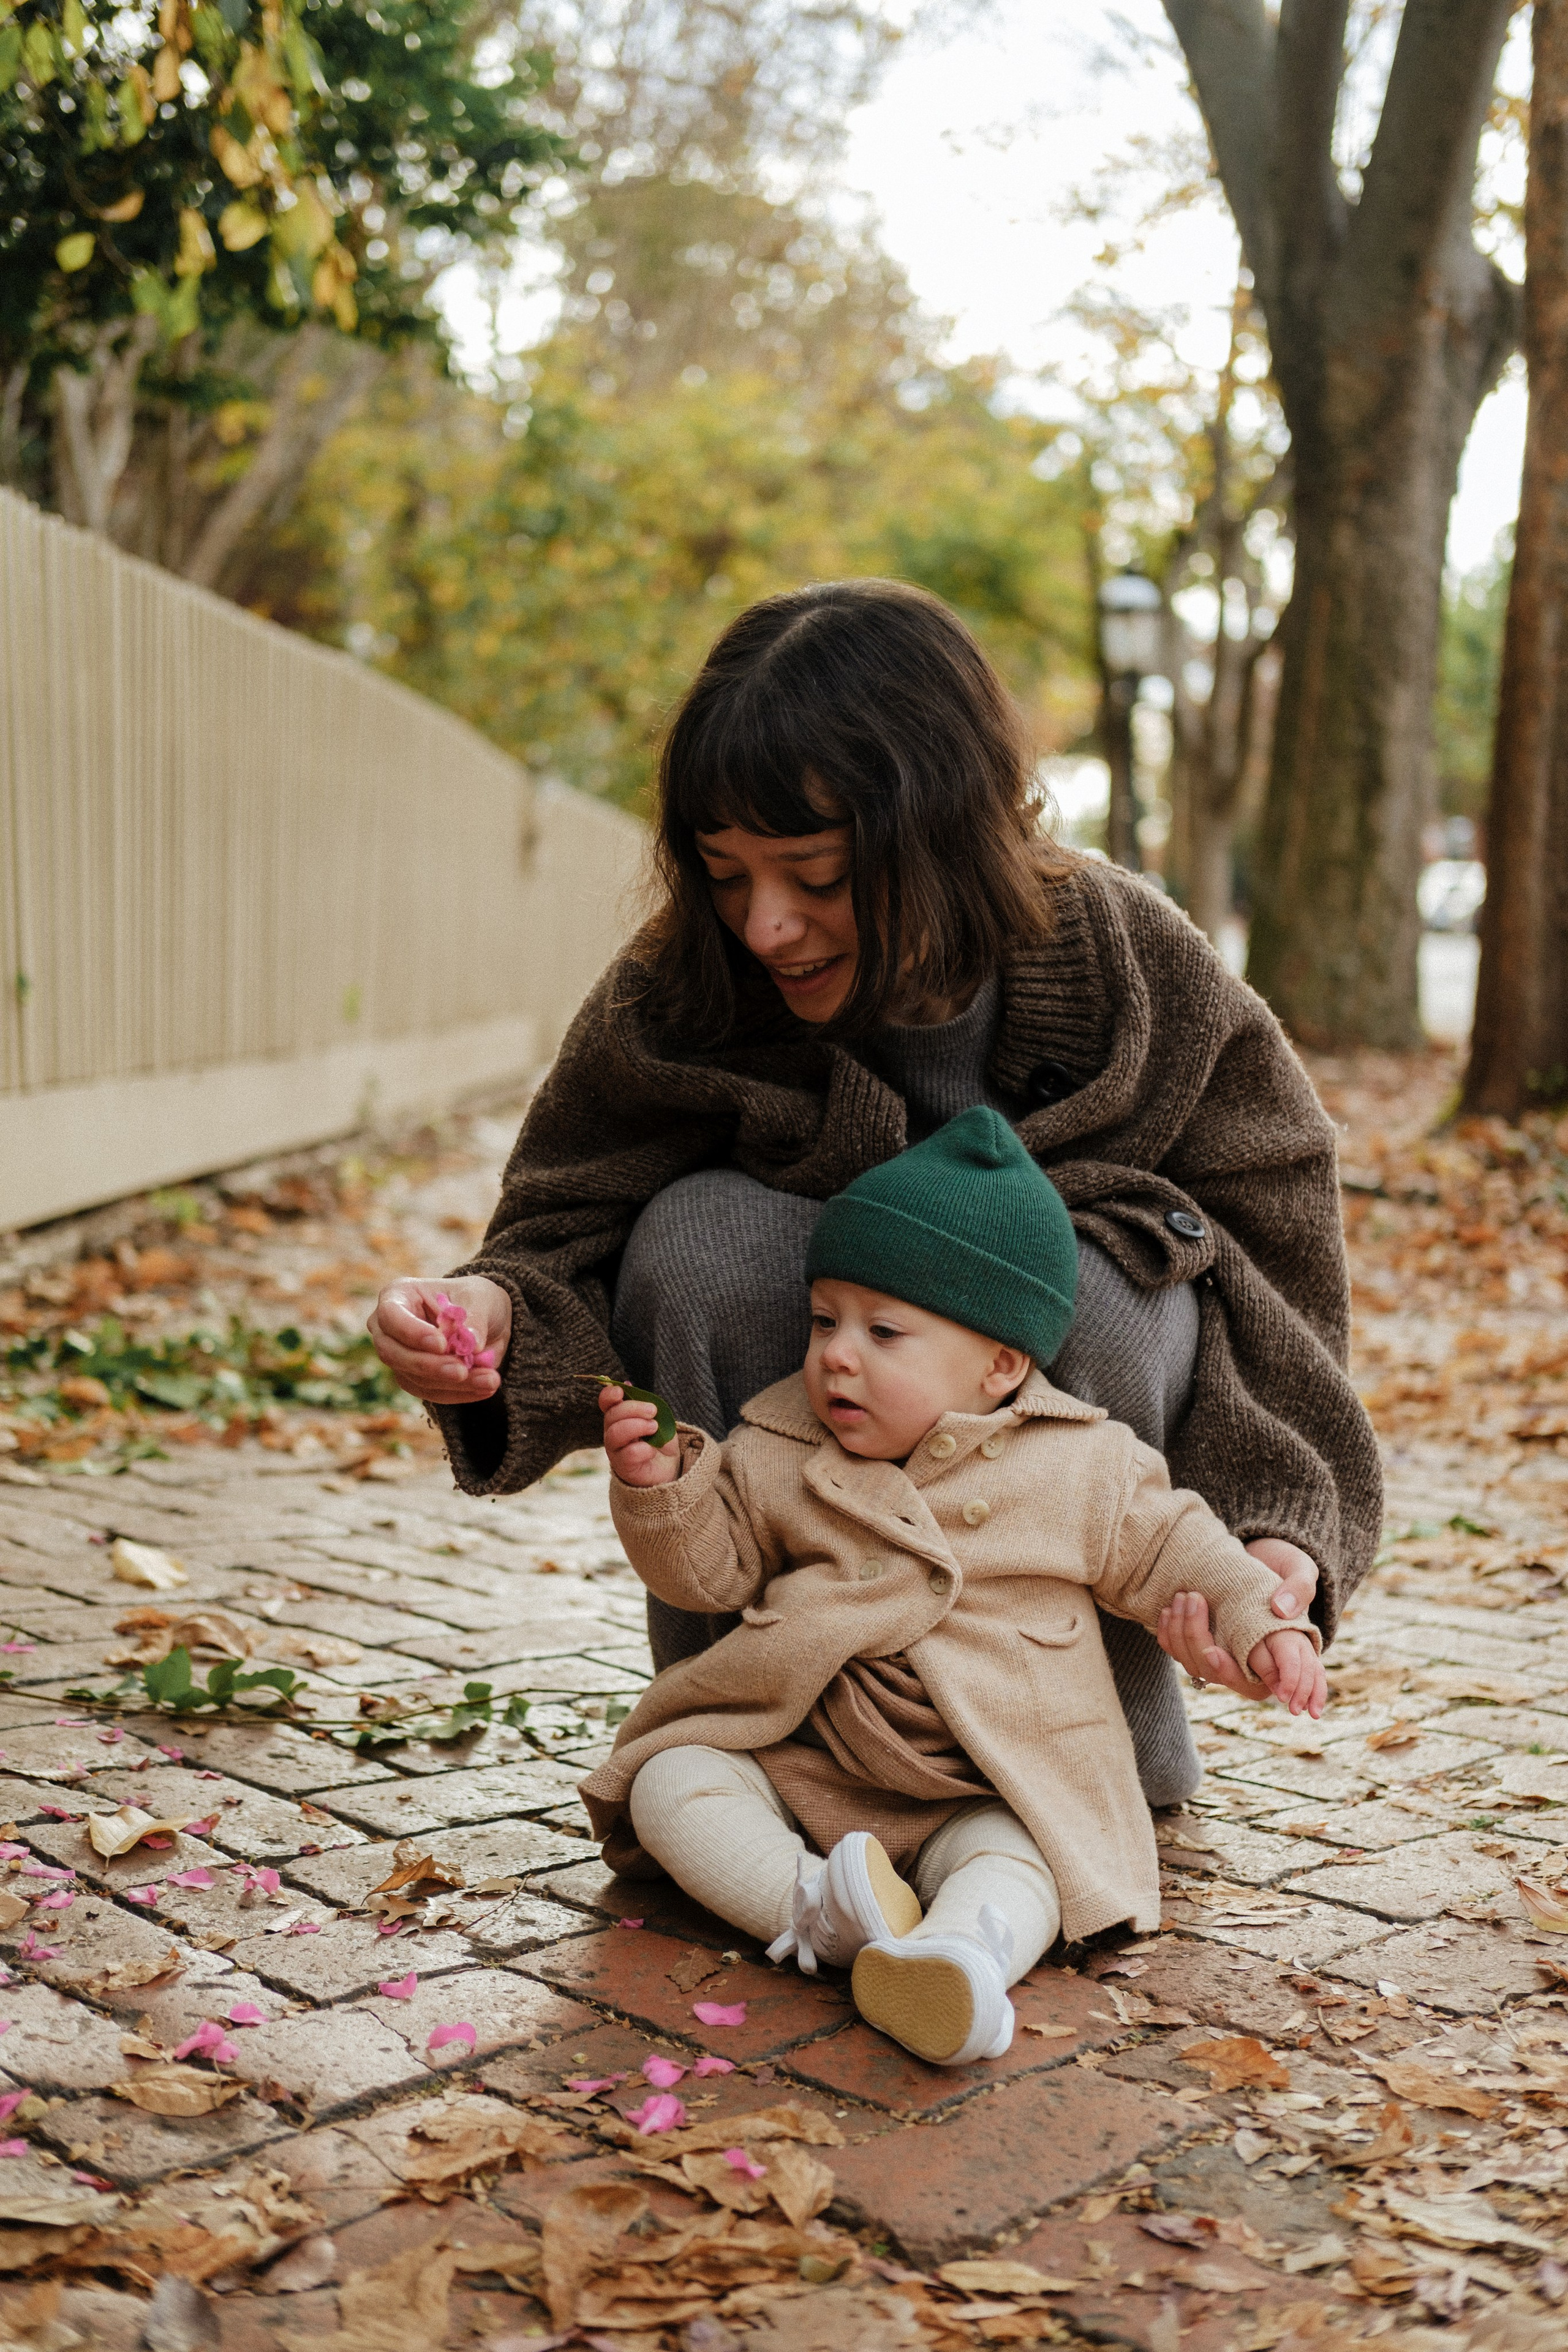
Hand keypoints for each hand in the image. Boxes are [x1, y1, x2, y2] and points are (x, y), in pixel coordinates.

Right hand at [367, 1276, 510, 1404]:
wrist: (487, 1321)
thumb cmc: (475, 1299)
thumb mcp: (481, 1298)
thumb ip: (475, 1318)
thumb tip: (472, 1344)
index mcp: (398, 1295)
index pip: (391, 1316)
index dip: (412, 1332)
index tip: (442, 1344)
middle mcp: (388, 1328)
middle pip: (393, 1353)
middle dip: (430, 1366)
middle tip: (463, 1371)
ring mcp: (398, 1356)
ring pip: (414, 1378)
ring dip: (453, 1383)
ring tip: (489, 1379)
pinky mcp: (413, 1378)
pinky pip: (430, 1392)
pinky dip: (458, 1392)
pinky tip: (484, 1387)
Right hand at [599, 1384, 678, 1486]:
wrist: (669, 1468)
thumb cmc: (659, 1440)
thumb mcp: (656, 1417)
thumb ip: (643, 1403)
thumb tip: (628, 1384)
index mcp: (619, 1417)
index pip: (605, 1403)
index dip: (608, 1395)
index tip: (620, 1392)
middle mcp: (612, 1433)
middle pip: (612, 1416)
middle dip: (633, 1409)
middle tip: (652, 1411)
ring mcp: (616, 1451)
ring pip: (615, 1434)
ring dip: (637, 1426)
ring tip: (654, 1427)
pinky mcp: (624, 1467)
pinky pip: (628, 1454)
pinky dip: (643, 1449)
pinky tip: (652, 1450)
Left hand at [1155, 1537, 1320, 1696]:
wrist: (1263, 1555)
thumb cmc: (1286, 1564)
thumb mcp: (1300, 1567)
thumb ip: (1299, 1588)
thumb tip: (1281, 1609)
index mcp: (1281, 1653)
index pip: (1254, 1682)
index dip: (1230, 1672)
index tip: (1212, 1651)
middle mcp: (1252, 1662)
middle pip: (1217, 1674)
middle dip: (1197, 1640)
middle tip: (1193, 1599)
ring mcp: (1227, 1655)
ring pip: (1195, 1664)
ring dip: (1181, 1632)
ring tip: (1182, 1595)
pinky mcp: (1206, 1644)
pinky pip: (1180, 1654)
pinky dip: (1169, 1635)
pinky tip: (1167, 1610)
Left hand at [1247, 1627, 1326, 1716]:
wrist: (1262, 1624)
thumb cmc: (1253, 1641)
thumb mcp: (1252, 1651)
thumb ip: (1265, 1669)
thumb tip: (1279, 1691)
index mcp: (1285, 1638)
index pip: (1291, 1663)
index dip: (1288, 1682)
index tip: (1281, 1699)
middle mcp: (1302, 1643)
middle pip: (1307, 1670)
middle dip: (1303, 1693)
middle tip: (1294, 1711)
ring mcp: (1309, 1651)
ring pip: (1317, 1674)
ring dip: (1317, 1696)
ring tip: (1314, 1715)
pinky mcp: (1311, 1659)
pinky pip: (1318, 1676)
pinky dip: (1318, 1692)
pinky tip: (1313, 1708)